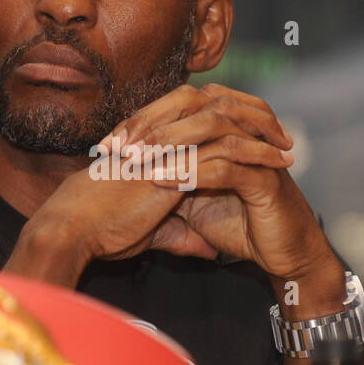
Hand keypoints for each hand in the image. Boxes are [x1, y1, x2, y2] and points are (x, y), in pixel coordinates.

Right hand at [4, 84, 294, 285]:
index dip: (233, 127)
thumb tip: (208, 250)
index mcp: (156, 145)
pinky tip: (276, 163)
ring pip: (225, 129)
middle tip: (283, 132)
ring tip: (288, 148)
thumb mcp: (150, 233)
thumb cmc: (100, 231)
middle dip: (253, 120)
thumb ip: (182, 235)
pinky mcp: (175, 164)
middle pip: (217, 114)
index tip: (261, 138)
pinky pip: (224, 153)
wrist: (75, 230)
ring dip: (261, 136)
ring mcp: (169, 147)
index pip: (202, 124)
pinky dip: (255, 157)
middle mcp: (163, 139)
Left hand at [133, 84, 345, 314]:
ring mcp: (258, 150)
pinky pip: (225, 166)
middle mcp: (244, 129)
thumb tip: (127, 170)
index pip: (179, 105)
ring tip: (135, 161)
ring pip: (211, 128)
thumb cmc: (241, 223)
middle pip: (194, 103)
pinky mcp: (266, 179)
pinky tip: (162, 181)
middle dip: (150, 123)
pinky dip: (190, 172)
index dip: (141, 119)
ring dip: (168, 143)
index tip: (107, 144)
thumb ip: (167, 178)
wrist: (284, 255)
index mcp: (227, 126)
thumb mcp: (192, 199)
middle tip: (117, 146)